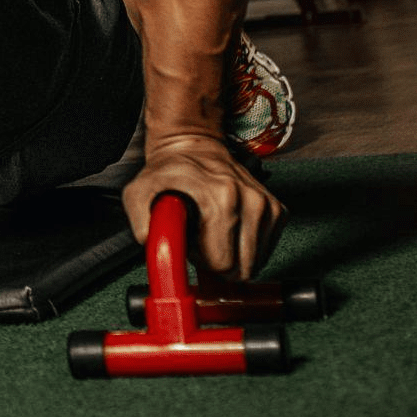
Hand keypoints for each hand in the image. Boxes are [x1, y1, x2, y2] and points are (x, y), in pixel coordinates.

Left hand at [122, 133, 284, 278]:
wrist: (193, 148)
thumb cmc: (168, 173)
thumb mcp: (139, 194)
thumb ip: (142, 226)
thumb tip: (157, 250)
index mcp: (221, 198)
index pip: (221, 263)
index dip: (201, 260)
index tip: (190, 243)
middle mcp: (250, 200)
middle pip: (242, 268)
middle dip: (218, 261)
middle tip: (201, 239)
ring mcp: (267, 205)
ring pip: (255, 262)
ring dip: (232, 254)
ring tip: (213, 232)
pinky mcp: (277, 210)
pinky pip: (265, 250)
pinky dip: (246, 246)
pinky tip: (229, 228)